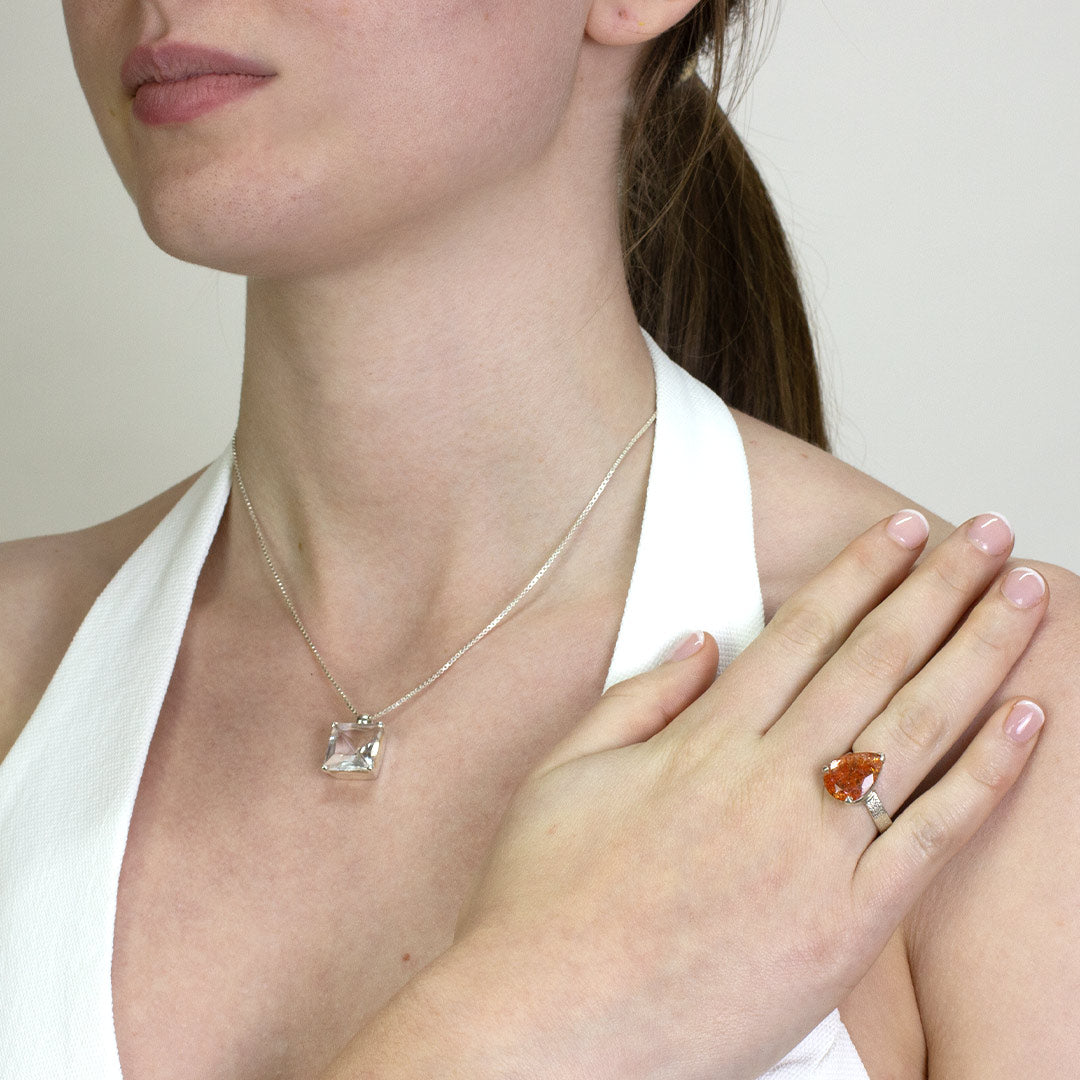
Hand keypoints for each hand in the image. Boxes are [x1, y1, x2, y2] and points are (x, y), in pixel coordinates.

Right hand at [450, 512, 1047, 1078]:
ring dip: (978, 652)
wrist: (547, 1023)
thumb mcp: (565, 773)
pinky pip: (934, 836)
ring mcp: (813, 850)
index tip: (899, 531)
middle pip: (873, 660)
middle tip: (989, 536)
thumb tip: (702, 641)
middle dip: (939, 588)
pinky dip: (988, 774)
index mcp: (702, 740)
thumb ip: (639, 698)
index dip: (859, 573)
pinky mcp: (847, 925)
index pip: (802, 633)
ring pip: (917, 728)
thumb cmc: (543, 901)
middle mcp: (767, 779)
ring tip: (1025, 596)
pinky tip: (1027, 721)